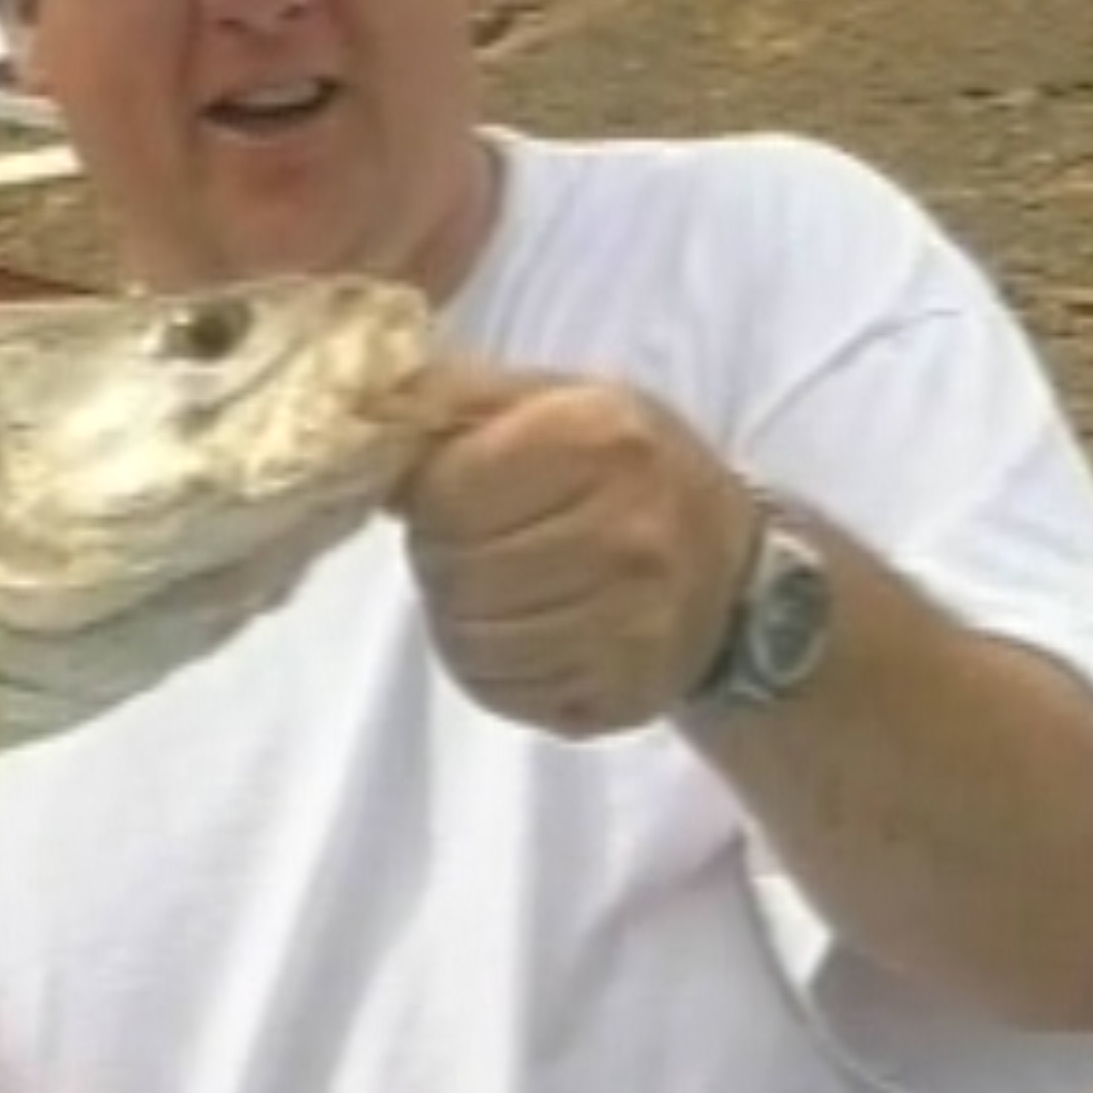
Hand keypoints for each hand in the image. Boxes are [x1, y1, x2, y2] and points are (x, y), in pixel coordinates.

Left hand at [383, 358, 757, 737]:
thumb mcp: (560, 400)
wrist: (735, 573)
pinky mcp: (622, 692)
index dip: (427, 498)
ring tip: (487, 593)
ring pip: (471, 643)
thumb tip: (357, 409)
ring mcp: (631, 623)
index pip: (449, 490)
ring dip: (456, 620)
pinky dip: (491, 671)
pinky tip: (518, 636)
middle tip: (463, 550)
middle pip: (456, 570)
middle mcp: (627, 532)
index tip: (444, 496)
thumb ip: (459, 398)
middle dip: (440, 560)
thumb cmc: (630, 472)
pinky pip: (506, 695)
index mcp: (603, 439)